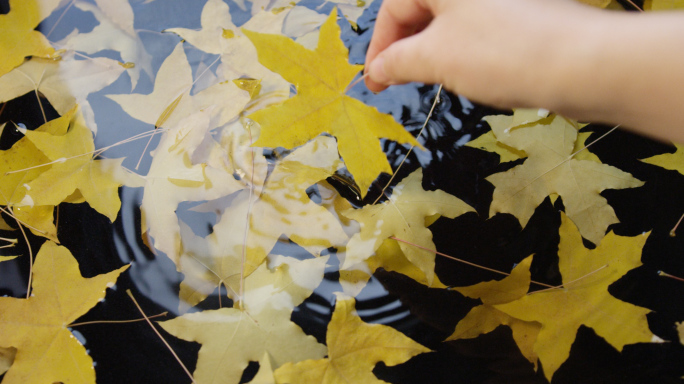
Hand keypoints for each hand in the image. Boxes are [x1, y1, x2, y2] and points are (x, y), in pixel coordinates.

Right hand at [364, 0, 598, 109]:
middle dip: (404, 48)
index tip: (373, 82)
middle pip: (422, 9)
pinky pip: (478, 28)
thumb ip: (398, 62)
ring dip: (432, 51)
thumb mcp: (435, 59)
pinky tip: (466, 74)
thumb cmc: (500, 54)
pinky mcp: (522, 13)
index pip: (395, 7)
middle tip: (396, 82)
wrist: (581, 64)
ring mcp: (500, 0)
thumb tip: (377, 70)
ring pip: (450, 21)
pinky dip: (462, 50)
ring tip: (430, 81)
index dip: (379, 47)